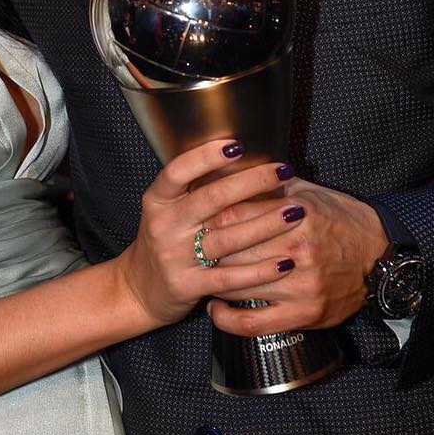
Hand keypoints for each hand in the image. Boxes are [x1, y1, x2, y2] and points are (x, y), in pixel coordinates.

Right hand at [115, 140, 300, 328]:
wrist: (138, 290)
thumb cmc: (165, 240)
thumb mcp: (168, 209)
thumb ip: (195, 188)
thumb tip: (242, 159)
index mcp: (158, 199)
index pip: (178, 171)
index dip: (206, 156)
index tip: (237, 144)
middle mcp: (164, 225)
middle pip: (211, 199)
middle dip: (252, 182)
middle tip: (283, 170)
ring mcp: (175, 257)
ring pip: (227, 238)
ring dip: (265, 224)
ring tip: (294, 212)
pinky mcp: (187, 286)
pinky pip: (229, 278)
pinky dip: (259, 271)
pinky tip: (284, 262)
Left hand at [200, 177, 388, 335]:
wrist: (379, 256)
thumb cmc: (340, 219)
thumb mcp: (307, 191)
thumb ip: (270, 184)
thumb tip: (231, 170)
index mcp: (295, 212)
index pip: (233, 212)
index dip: (207, 215)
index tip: (193, 217)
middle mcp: (297, 249)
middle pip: (231, 249)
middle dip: (205, 248)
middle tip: (187, 247)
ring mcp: (300, 285)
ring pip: (237, 284)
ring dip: (212, 280)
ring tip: (197, 274)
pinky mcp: (304, 314)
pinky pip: (253, 323)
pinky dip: (227, 319)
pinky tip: (215, 309)